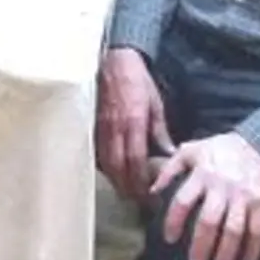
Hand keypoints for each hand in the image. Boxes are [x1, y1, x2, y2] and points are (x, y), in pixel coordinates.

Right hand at [96, 47, 174, 201]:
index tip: (147, 194)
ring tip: (123, 191)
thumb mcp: (155, 103)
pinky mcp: (90, 123)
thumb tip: (169, 152)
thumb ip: (159, 130)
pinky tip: (109, 173)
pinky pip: (95, 150)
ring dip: (114, 179)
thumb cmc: (136, 79)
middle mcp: (115, 128)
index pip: (136, 160)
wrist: (112, 59)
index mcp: (133, 122)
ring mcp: (100, 127)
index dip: (140, 180)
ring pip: (104, 161)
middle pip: (118, 166)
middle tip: (135, 200)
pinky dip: (102, 165)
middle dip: (126, 186)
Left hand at [153, 133, 259, 259]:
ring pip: (234, 230)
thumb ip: (170, 168)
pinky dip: (253, 248)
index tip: (169, 239)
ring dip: (226, 252)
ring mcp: (243, 197)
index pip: (183, 201)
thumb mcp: (191, 150)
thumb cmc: (221, 149)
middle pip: (208, 221)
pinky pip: (257, 229)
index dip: (174, 221)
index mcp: (202, 174)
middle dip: (200, 244)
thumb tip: (152, 190)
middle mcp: (221, 187)